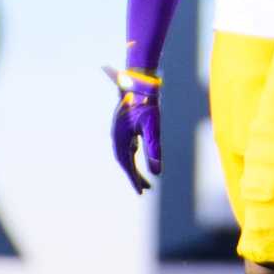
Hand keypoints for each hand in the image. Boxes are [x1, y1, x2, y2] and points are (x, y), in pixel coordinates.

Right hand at [105, 66, 159, 192]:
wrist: (140, 81)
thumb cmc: (148, 103)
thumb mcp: (153, 127)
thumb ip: (154, 149)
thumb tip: (157, 172)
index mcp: (120, 136)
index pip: (126, 163)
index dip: (133, 178)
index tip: (140, 192)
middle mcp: (116, 135)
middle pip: (124, 160)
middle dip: (133, 175)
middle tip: (144, 190)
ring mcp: (119, 130)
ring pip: (125, 154)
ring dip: (133, 166)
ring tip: (145, 180)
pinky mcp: (124, 126)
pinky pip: (127, 146)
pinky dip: (134, 156)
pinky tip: (140, 160)